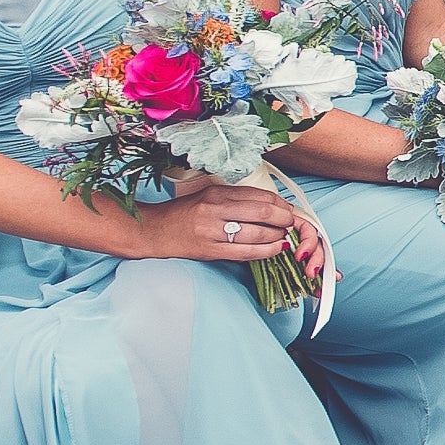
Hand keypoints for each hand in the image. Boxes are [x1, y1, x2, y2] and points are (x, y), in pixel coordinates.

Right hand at [132, 182, 329, 287]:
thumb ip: (237, 199)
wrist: (154, 231)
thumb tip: (273, 205)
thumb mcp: (209, 196)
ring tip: (281, 237)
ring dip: (277, 236)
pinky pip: (247, 252)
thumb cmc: (184, 213)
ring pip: (258, 233)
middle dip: (284, 219)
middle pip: (264, 212)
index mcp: (217, 193)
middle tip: (290, 223)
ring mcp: (213, 231)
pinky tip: (275, 249)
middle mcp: (215, 209)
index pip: (260, 195)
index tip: (288, 209)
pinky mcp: (211, 250)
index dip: (281, 204)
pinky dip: (266, 251)